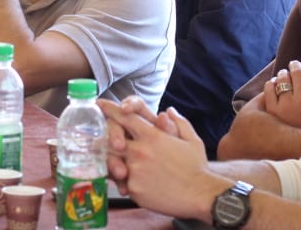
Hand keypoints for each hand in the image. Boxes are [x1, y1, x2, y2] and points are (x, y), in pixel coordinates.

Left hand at [101, 99, 229, 218]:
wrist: (201, 196)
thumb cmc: (197, 168)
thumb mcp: (192, 140)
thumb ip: (179, 123)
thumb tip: (168, 111)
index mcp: (152, 136)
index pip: (124, 117)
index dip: (110, 109)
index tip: (99, 104)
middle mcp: (140, 150)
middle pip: (111, 139)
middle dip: (106, 139)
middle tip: (104, 140)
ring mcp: (135, 170)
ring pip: (112, 161)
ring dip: (112, 162)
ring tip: (118, 166)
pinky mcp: (134, 189)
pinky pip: (121, 182)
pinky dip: (123, 182)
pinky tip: (130, 184)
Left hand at [263, 57, 300, 128]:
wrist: (288, 152)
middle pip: (300, 74)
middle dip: (296, 65)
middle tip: (294, 64)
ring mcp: (286, 105)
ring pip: (283, 78)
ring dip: (283, 74)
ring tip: (283, 75)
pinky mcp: (271, 108)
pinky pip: (269, 87)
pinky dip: (271, 83)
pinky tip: (273, 85)